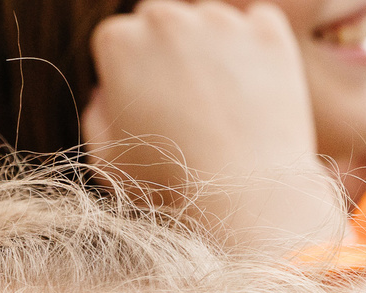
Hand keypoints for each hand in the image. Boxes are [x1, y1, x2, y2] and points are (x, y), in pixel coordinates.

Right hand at [84, 0, 344, 252]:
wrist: (247, 202)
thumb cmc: (171, 190)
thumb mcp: (110, 163)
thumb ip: (96, 118)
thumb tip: (104, 91)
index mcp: (119, 42)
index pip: (119, 38)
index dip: (132, 74)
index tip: (151, 104)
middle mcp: (167, 19)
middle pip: (162, 19)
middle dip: (170, 51)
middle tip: (190, 101)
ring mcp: (221, 21)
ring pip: (212, 18)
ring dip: (214, 46)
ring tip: (225, 103)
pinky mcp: (269, 32)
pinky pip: (261, 22)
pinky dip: (258, 47)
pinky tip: (257, 88)